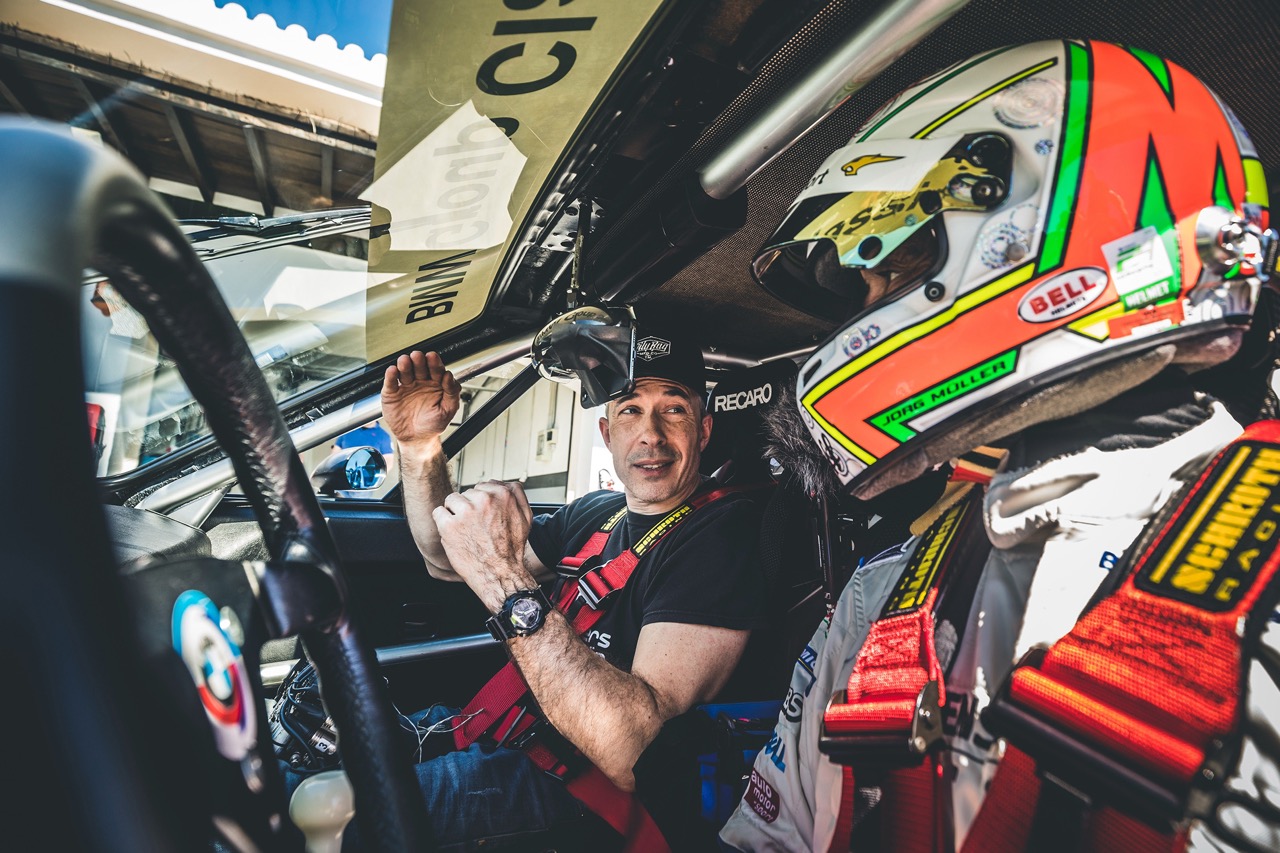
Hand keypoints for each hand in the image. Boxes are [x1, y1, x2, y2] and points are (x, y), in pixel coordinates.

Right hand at [381, 351, 460, 447]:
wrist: (417, 439)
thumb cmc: (433, 424)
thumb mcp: (448, 409)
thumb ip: (452, 392)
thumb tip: (449, 376)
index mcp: (436, 383)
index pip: (436, 369)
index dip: (434, 363)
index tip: (433, 357)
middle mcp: (420, 381)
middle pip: (419, 366)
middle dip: (418, 360)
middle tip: (417, 356)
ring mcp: (406, 386)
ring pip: (405, 371)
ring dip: (405, 365)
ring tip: (405, 361)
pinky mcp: (392, 393)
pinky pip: (391, 382)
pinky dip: (390, 376)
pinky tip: (393, 371)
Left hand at [433, 480, 537, 612]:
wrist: (500, 574)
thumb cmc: (511, 549)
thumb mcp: (526, 518)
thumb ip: (517, 495)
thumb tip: (508, 483)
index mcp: (502, 495)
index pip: (483, 485)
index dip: (481, 502)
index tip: (483, 516)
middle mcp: (484, 500)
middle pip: (467, 493)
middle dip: (469, 507)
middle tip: (476, 527)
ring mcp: (465, 512)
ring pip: (451, 500)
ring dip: (455, 513)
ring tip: (465, 530)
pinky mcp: (449, 525)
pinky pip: (438, 513)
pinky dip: (442, 522)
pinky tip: (453, 533)